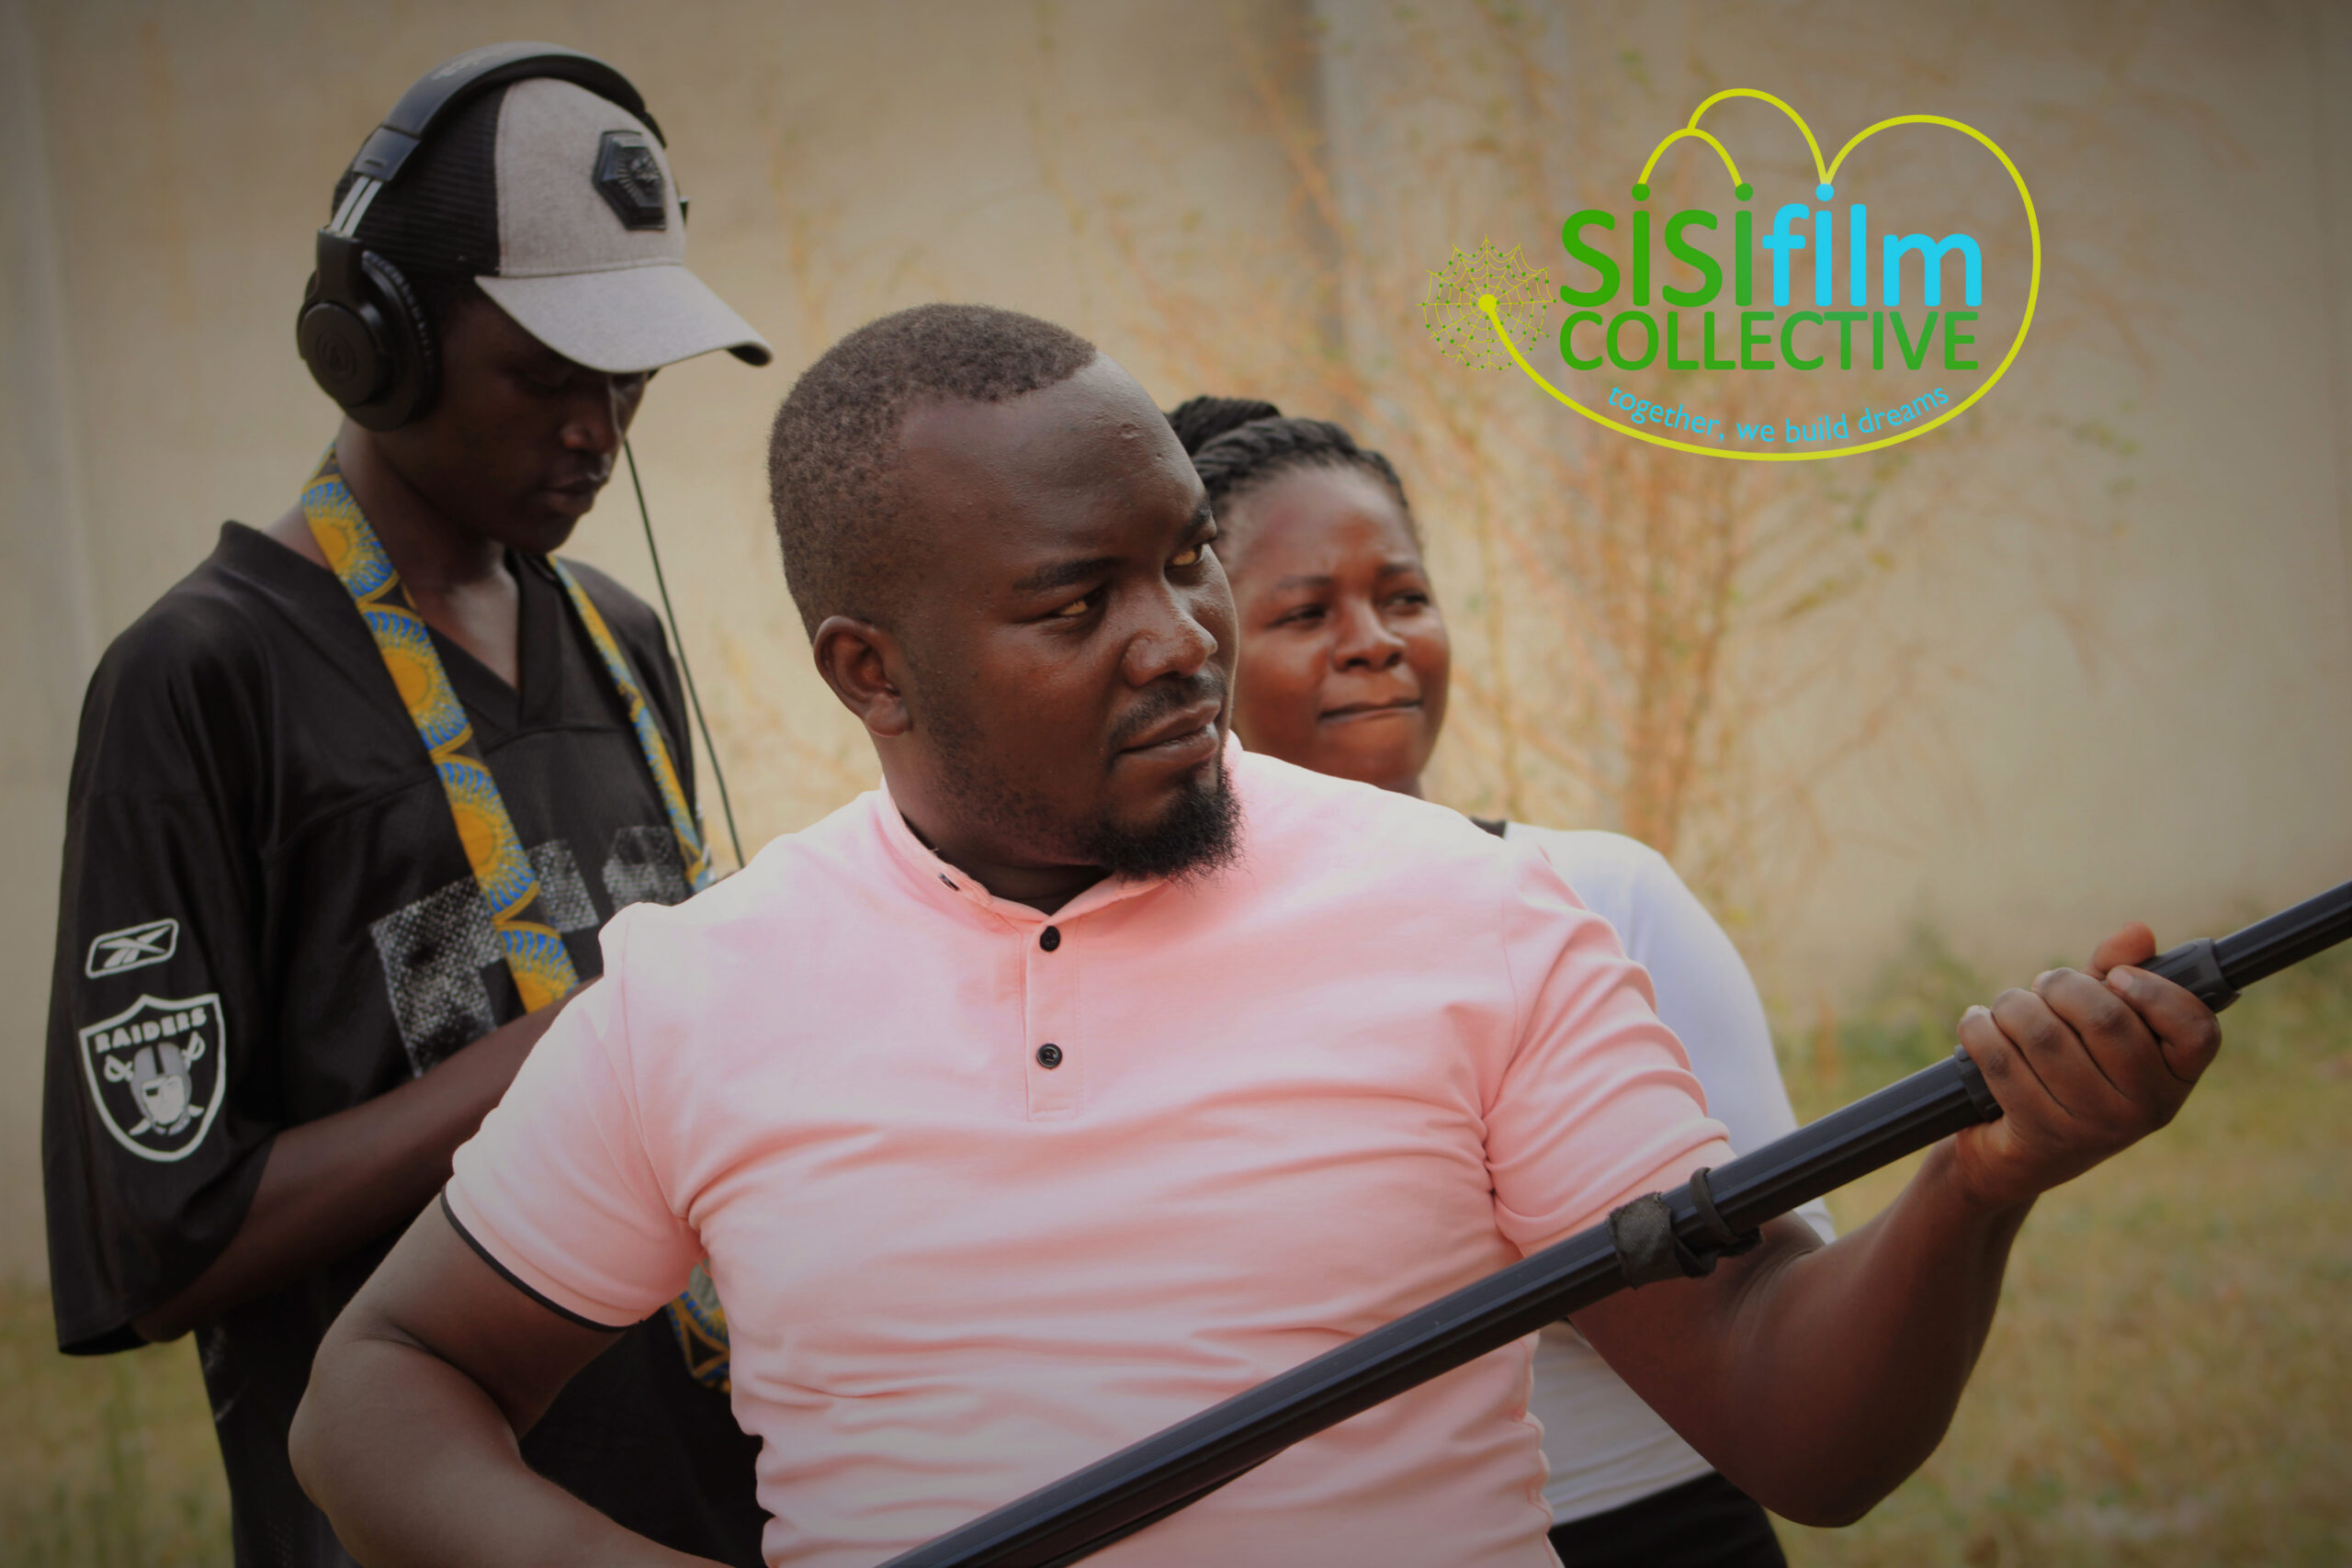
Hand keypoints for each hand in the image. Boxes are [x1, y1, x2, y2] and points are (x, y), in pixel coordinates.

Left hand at [1948, 923, 2221, 1210]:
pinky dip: (1980, 1029)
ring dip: (2012, 1005)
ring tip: (2006, 1008)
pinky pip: (2001, 1061)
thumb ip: (2116, 972)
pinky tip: (1978, 1024)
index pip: (2197, 1029)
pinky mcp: (2040, 1136)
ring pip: (2044, 1035)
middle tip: (2044, 985)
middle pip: (2106, 1019)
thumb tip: (2137, 932)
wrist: (2015, 1153)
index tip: (2117, 977)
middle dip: (2060, 985)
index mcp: (2176, 1077)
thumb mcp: (2096, 1019)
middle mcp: (2146, 1110)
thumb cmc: (2068, 1068)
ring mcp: (2095, 1128)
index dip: (2156, 992)